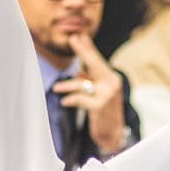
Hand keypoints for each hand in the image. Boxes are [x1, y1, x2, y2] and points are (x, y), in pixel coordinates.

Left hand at [54, 35, 127, 154]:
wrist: (113, 134)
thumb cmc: (104, 112)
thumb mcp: (98, 93)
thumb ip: (90, 81)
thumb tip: (78, 69)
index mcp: (112, 78)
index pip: (97, 60)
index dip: (87, 48)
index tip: (78, 36)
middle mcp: (112, 83)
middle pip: (94, 64)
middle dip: (82, 51)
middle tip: (73, 39)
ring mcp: (108, 94)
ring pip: (83, 83)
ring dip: (67, 86)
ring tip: (56, 89)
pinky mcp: (100, 106)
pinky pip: (81, 98)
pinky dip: (71, 99)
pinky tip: (64, 101)